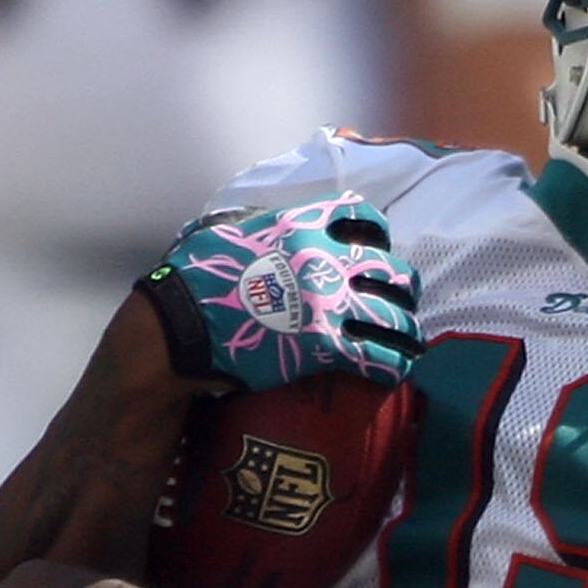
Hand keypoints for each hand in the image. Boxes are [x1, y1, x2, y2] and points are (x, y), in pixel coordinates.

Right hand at [137, 195, 422, 392]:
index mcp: (300, 223)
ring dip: (408, 331)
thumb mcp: (225, 228)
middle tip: (402, 301)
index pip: (362, 217)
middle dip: (402, 287)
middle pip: (389, 268)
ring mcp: (327, 303)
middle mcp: (322, 258)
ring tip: (412, 343)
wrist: (176, 328)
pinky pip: (377, 357)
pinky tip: (396, 371)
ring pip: (393, 316)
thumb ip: (259, 222)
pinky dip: (393, 366)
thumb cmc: (190, 277)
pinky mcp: (323, 347)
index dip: (378, 235)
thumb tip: (267, 222)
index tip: (380, 248)